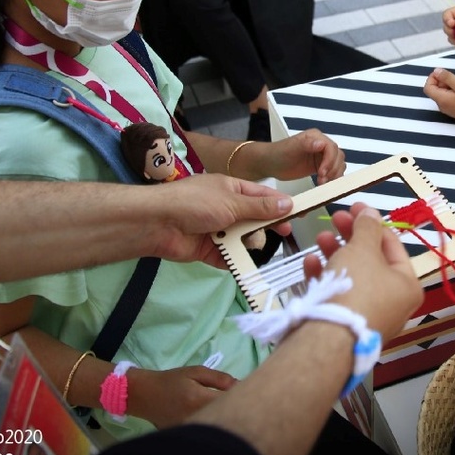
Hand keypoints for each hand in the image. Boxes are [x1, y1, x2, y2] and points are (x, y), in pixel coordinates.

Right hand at [127, 365, 236, 428]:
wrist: (145, 396)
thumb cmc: (172, 380)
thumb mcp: (196, 372)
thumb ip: (219, 379)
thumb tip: (240, 385)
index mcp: (199, 399)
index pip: (229, 402)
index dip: (243, 399)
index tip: (250, 394)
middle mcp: (195, 417)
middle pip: (225, 419)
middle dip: (237, 413)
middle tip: (244, 405)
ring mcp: (188, 430)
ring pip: (217, 429)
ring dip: (226, 422)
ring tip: (232, 414)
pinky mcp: (184, 437)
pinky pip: (205, 434)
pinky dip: (214, 429)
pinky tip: (217, 424)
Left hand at [151, 174, 292, 267]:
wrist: (157, 223)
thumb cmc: (194, 203)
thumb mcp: (232, 201)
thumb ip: (260, 207)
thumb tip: (287, 203)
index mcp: (231, 189)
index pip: (262, 195)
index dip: (279, 203)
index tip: (297, 213)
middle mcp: (226, 207)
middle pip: (254, 218)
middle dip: (267, 225)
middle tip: (284, 234)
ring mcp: (217, 229)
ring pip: (243, 238)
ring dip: (250, 243)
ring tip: (256, 245)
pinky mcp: (209, 250)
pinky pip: (228, 257)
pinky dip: (236, 262)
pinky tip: (246, 266)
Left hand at [262, 129, 344, 184]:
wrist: (270, 164)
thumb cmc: (278, 154)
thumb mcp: (291, 148)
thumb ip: (306, 144)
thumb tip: (321, 143)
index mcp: (315, 137)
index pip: (331, 147)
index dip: (330, 160)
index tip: (322, 171)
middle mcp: (321, 145)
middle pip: (338, 156)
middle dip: (332, 169)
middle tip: (322, 179)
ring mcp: (322, 156)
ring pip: (338, 164)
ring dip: (334, 175)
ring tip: (322, 183)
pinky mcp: (320, 166)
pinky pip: (333, 172)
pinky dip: (332, 178)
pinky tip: (324, 184)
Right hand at [307, 204, 422, 342]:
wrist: (328, 341)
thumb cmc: (355, 288)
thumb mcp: (362, 249)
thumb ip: (367, 226)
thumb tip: (370, 211)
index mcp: (407, 285)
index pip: (392, 245)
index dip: (372, 222)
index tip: (354, 206)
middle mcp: (393, 304)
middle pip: (371, 260)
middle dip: (350, 237)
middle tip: (335, 218)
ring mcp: (369, 317)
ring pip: (352, 277)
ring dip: (335, 254)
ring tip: (320, 239)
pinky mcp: (345, 327)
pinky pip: (338, 295)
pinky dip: (325, 278)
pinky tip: (310, 264)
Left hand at [423, 67, 454, 127]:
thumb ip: (447, 77)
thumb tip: (436, 71)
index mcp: (441, 100)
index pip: (427, 88)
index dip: (432, 78)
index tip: (443, 72)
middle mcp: (442, 107)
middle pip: (435, 91)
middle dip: (442, 81)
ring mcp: (449, 110)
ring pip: (443, 94)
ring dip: (449, 86)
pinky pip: (449, 99)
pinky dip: (453, 92)